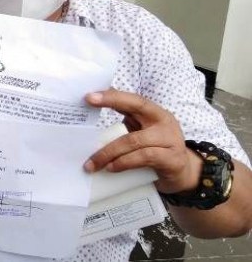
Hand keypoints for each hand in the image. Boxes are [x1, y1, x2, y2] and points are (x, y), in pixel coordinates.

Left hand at [84, 89, 202, 193]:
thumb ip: (125, 120)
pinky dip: (125, 162)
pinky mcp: (172, 159)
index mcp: (154, 112)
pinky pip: (144, 157)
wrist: (183, 175)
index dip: (112, 96)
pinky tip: (111, 168)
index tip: (89, 96)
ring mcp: (170, 140)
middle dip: (110, 104)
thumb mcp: (141, 132)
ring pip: (134, 140)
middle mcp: (164, 121)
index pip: (133, 99)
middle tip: (86, 110)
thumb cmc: (156, 150)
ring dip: (109, 152)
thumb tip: (93, 111)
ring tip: (92, 162)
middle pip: (136, 108)